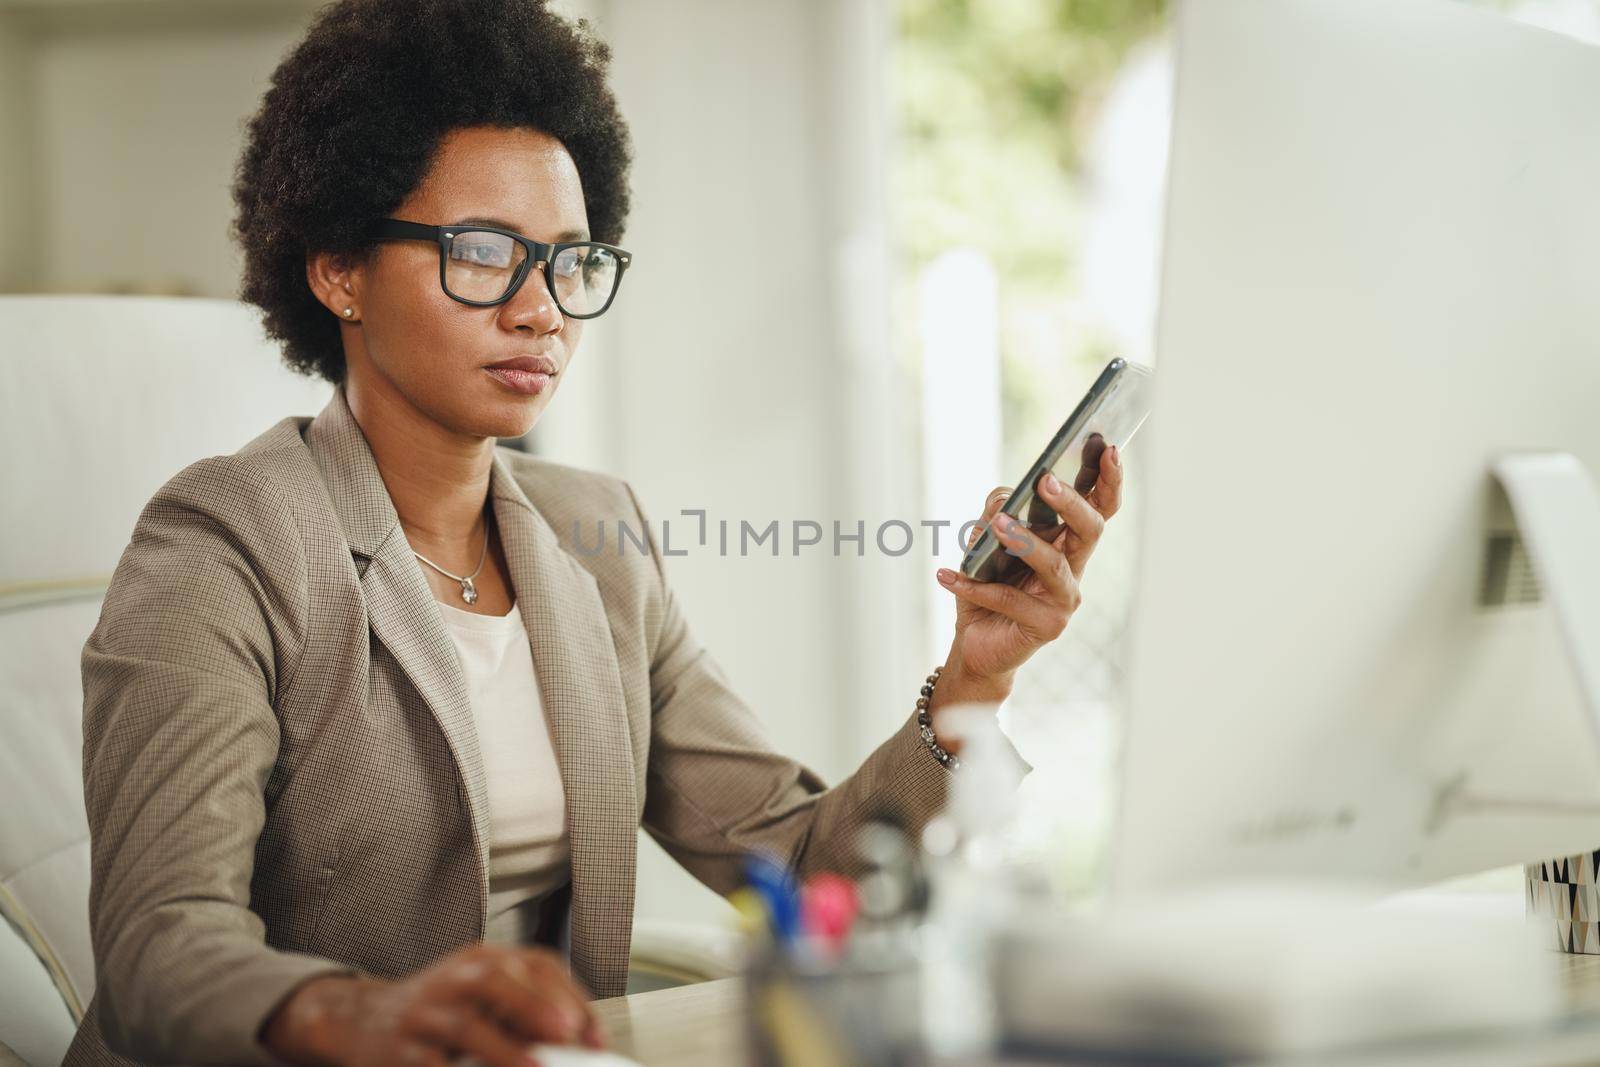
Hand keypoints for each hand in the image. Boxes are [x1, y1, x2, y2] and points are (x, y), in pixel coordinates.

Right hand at [260, 944, 605, 1066]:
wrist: (358, 1019)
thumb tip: (576, 1037)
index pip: (534, 963)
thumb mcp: (481, 994)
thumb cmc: (438, 1008)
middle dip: (534, 1005)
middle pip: (495, 980)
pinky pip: (428, 1063)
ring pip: (464, 1024)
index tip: (592, 1033)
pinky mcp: (398, 1049)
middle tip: (568, 1031)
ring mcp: (424, 1013)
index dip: (569, 994)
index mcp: (482, 959)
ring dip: (503, 1048)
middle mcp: (453, 978)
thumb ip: (524, 1008)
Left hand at [934, 443, 1123, 689]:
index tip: (1108, 448)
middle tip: (1045, 481)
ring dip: (1025, 541)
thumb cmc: (987, 588)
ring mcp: (1064, 600)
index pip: (1099, 508)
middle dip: (1070, 503)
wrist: (976, 644)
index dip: (1109, 480)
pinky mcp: (1047, 626)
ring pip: (1055, 565)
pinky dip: (975, 587)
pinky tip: (948, 575)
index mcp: (1068, 543)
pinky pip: (1010, 600)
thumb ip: (996, 514)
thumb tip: (1004, 499)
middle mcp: (1074, 569)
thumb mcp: (986, 543)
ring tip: (996, 526)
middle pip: (1091, 530)